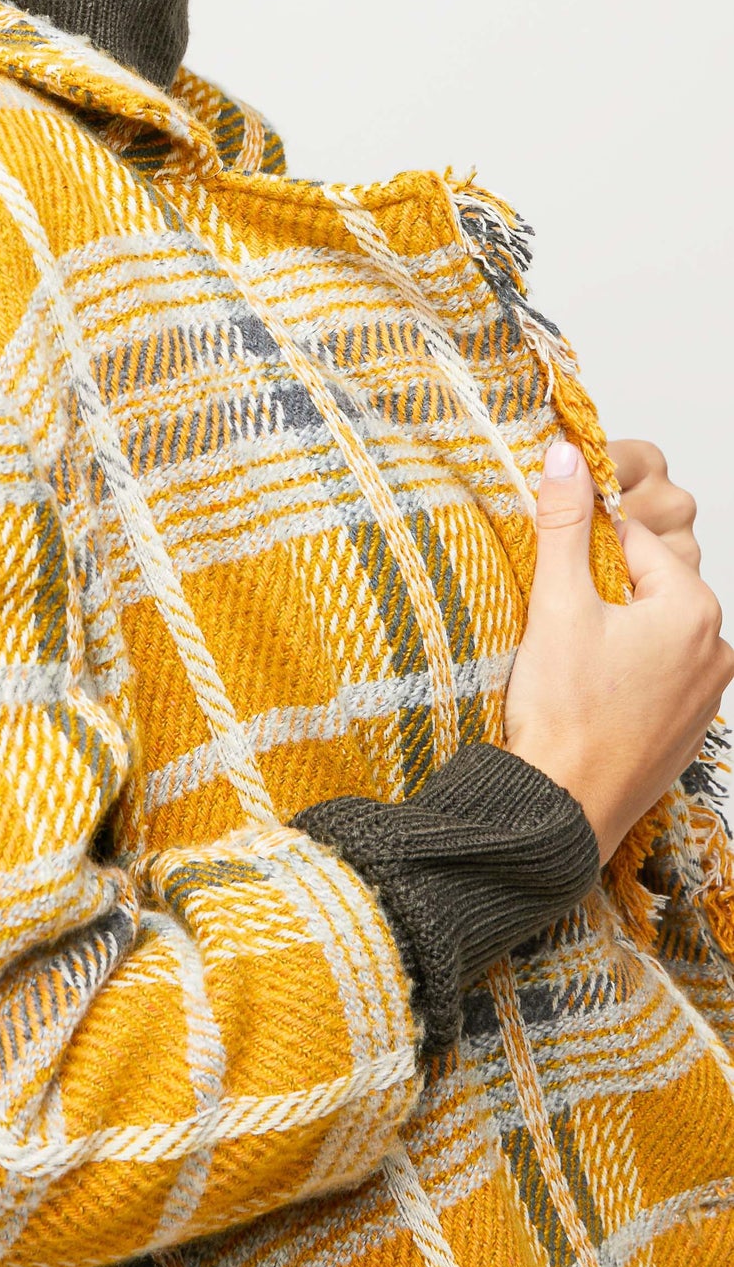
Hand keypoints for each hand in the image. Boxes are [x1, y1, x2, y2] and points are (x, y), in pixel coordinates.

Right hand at [503, 439, 733, 862]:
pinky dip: (622, 674)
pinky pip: (656, 676)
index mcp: (693, 609)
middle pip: (645, 585)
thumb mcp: (557, 603)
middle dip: (598, 592)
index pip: (631, 540)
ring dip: (610, 633)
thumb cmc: (563, 713)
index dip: (581, 550)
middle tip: (556, 624)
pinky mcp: (688, 729)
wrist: (561, 810)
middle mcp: (716, 649)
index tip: (550, 574)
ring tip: (568, 662)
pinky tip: (586, 693)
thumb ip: (565, 523)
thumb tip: (567, 456)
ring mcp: (707, 694)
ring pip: (650, 631)